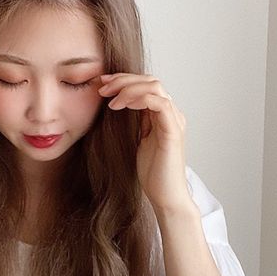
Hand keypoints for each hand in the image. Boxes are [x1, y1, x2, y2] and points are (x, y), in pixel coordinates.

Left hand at [98, 73, 193, 215]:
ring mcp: (174, 121)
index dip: (124, 79)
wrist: (165, 196)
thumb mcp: (137, 139)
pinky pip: (159, 104)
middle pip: (151, 80)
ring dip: (128, 87)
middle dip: (123, 79)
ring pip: (155, 87)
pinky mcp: (172, 131)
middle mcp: (171, 113)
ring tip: (109, 98)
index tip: (102, 83)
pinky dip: (138, 99)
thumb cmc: (151, 171)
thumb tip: (116, 103)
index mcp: (163, 114)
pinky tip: (120, 107)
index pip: (146, 84)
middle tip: (102, 87)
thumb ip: (134, 121)